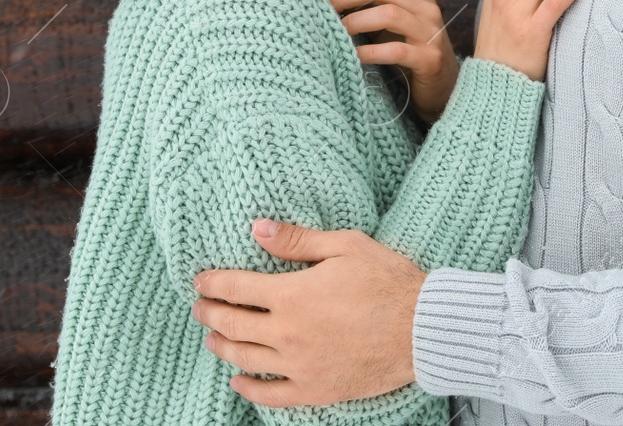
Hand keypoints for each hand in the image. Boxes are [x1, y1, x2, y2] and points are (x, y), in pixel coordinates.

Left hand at [193, 220, 425, 406]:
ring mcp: (299, 366)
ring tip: (212, 338)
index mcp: (292, 295)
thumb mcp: (346, 246)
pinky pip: (272, 395)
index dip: (213, 283)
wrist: (422, 329)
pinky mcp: (316, 389)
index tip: (201, 281)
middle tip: (200, 308)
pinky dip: (249, 389)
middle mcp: (287, 333)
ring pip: (246, 358)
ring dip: (223, 346)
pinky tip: (238, 381)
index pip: (237, 287)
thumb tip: (257, 227)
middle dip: (211, 313)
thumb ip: (298, 240)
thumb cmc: (388, 282)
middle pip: (234, 324)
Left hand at [322, 0, 459, 123]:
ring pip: (389, 14)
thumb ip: (369, 4)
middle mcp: (426, 6)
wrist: (442, 85)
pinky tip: (354, 55)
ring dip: (355, 20)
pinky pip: (396, 51)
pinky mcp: (430, 59)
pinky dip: (370, 52)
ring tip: (336, 30)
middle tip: (322, 9)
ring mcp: (430, 32)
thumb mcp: (390, 21)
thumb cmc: (408, 50)